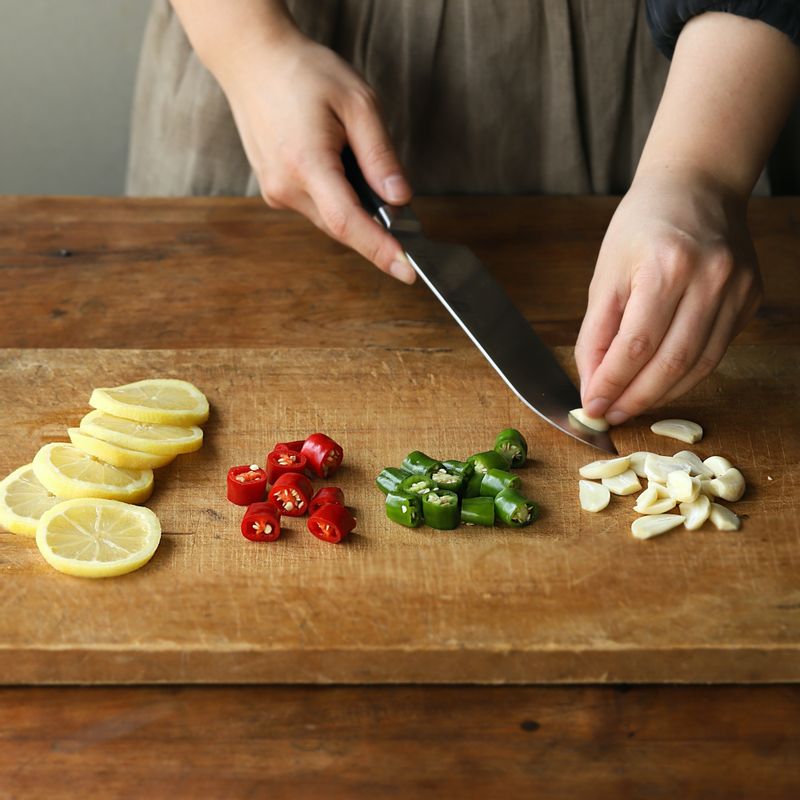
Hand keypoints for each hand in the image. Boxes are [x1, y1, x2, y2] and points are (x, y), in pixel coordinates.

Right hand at [220, 29, 414, 282]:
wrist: (251, 59)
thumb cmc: (304, 72)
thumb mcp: (358, 103)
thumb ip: (380, 156)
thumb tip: (400, 199)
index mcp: (306, 164)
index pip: (349, 223)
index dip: (380, 250)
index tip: (407, 272)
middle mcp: (285, 186)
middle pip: (343, 226)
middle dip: (375, 226)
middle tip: (398, 204)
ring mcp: (276, 191)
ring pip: (330, 220)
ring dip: (355, 208)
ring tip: (355, 160)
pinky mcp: (274, 189)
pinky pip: (316, 207)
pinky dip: (337, 199)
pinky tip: (338, 164)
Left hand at [574, 167, 761, 424]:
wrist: (697, 188)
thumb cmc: (641, 227)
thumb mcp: (606, 274)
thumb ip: (596, 333)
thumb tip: (591, 385)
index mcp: (667, 267)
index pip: (635, 345)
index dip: (611, 383)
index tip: (591, 406)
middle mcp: (710, 279)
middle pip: (671, 363)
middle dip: (635, 399)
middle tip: (609, 415)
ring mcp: (737, 291)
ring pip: (698, 366)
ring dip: (660, 395)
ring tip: (629, 406)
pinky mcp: (750, 300)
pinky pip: (714, 353)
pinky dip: (683, 376)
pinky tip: (659, 383)